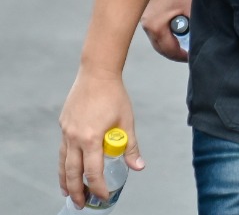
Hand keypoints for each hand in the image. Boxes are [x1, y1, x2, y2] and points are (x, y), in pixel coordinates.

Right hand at [59, 71, 143, 207]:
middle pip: (72, 172)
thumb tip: (138, 167)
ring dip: (65, 181)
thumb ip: (130, 146)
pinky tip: (67, 170)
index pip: (93, 171)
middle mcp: (74, 137)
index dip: (98, 187)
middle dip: (77, 190)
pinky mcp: (63, 126)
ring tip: (69, 194)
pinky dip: (63, 164)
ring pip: (62, 163)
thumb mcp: (127, 121)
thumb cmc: (115, 96)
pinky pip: (61, 151)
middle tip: (82, 204)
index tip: (103, 197)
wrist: (96, 74)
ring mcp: (66, 132)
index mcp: (91, 138)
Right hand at [140, 0, 191, 62]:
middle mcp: (146, 26)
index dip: (182, 56)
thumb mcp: (190, 7)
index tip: (192, 57)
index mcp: (155, 28)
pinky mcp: (146, 12)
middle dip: (175, 52)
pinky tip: (176, 28)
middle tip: (188, 54)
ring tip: (184, 43)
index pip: (168, 50)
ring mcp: (144, 19)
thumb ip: (193, 25)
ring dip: (170, 42)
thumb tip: (199, 38)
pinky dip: (165, 32)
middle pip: (160, 47)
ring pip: (157, 38)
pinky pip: (155, 29)